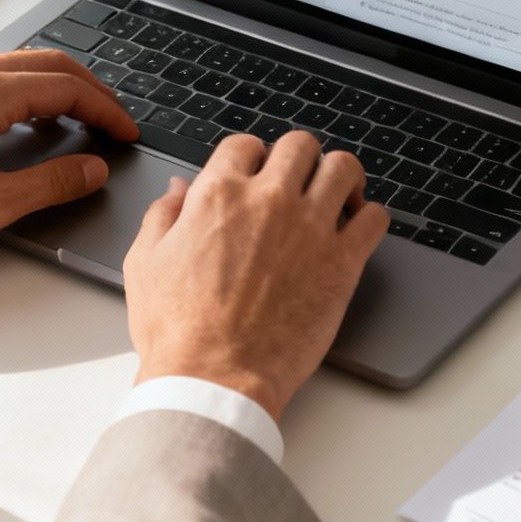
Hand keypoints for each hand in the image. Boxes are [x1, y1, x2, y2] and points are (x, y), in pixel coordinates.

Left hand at [0, 50, 138, 273]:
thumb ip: (51, 183)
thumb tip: (91, 170)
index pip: (67, 86)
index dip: (106, 109)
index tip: (124, 132)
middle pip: (45, 64)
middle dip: (88, 90)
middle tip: (111, 120)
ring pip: (13, 67)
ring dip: (52, 87)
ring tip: (75, 119)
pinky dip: (18, 91)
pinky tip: (20, 120)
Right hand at [123, 132, 389, 419]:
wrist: (214, 377)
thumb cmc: (177, 330)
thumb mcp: (145, 263)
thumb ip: (163, 215)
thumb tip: (178, 189)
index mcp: (219, 194)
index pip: (246, 144)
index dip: (251, 158)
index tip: (255, 175)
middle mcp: (269, 200)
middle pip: (300, 145)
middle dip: (298, 159)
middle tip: (297, 182)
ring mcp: (310, 228)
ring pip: (344, 168)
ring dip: (340, 177)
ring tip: (337, 195)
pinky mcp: (342, 262)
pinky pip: (375, 218)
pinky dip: (369, 217)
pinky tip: (357, 230)